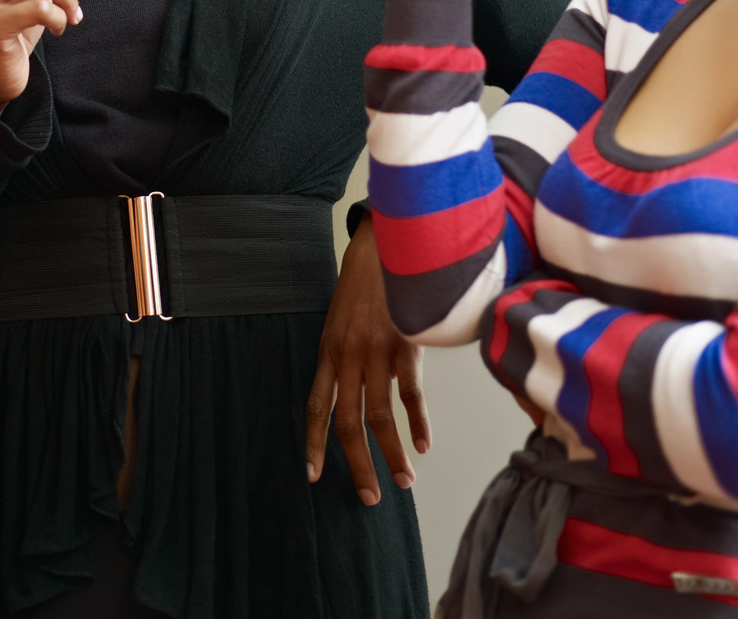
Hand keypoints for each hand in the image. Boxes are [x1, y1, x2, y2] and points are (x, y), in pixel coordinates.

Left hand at [305, 223, 428, 506]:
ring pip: (380, 416)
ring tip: (403, 480)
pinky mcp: (406, 344)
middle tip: (370, 497)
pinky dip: (418, 422)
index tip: (313, 476)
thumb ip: (344, 355)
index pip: (315, 407)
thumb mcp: (341, 318)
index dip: (314, 444)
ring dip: (393, 453)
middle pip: (348, 423)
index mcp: (328, 351)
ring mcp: (377, 352)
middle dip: (357, 464)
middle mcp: (348, 356)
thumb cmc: (365, 282)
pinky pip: (411, 393)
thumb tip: (350, 392)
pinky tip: (423, 444)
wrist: (387, 240)